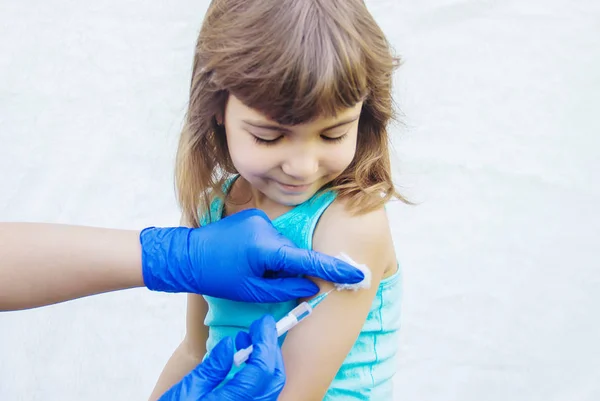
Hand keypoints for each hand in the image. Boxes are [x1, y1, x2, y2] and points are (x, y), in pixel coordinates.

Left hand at [140, 208, 363, 301]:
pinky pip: (272, 237)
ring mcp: (259, 219)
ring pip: (282, 246)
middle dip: (288, 270)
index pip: (308, 261)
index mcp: (265, 248)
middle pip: (293, 253)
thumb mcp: (251, 291)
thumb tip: (312, 286)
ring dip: (276, 260)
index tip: (357, 274)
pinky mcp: (253, 216)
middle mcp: (266, 227)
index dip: (334, 270)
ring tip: (250, 270)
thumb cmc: (217, 277)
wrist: (185, 255)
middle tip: (263, 281)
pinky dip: (268, 250)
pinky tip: (247, 258)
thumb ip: (285, 288)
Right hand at [158, 315, 284, 400]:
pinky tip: (246, 361)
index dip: (265, 342)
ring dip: (267, 360)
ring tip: (248, 340)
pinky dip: (261, 374)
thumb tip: (230, 343)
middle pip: (274, 379)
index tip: (262, 322)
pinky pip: (263, 393)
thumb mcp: (186, 391)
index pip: (261, 370)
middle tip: (260, 328)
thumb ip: (212, 368)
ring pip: (272, 387)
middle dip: (271, 349)